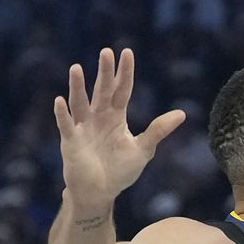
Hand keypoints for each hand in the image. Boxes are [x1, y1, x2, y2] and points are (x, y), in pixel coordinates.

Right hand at [54, 48, 185, 207]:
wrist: (100, 192)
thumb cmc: (120, 170)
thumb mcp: (143, 149)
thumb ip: (158, 130)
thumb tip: (182, 113)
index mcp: (116, 117)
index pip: (121, 90)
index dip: (124, 73)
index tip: (127, 52)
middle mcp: (98, 117)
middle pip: (101, 90)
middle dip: (104, 72)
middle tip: (106, 52)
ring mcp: (82, 127)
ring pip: (80, 103)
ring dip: (77, 86)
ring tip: (76, 68)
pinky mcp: (70, 141)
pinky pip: (65, 125)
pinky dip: (63, 113)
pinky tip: (60, 100)